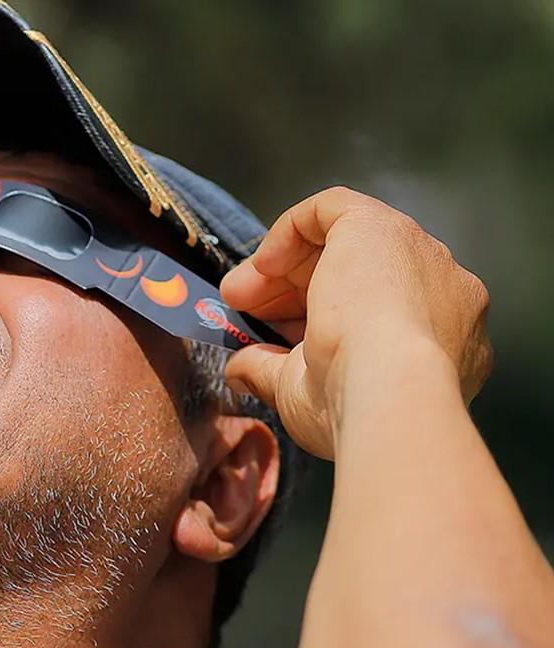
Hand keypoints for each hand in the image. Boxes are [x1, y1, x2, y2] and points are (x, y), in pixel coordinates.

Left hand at [219, 187, 491, 458]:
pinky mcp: (383, 227)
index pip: (372, 314)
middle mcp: (442, 293)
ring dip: (285, 267)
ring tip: (239, 293)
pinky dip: (289, 230)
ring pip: (346, 243)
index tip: (271, 335)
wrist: (387, 391)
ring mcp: (420, 255)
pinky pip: (332, 208)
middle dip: (294, 291)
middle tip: (245, 309)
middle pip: (360, 276)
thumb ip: (271, 372)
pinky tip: (262, 263)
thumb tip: (239, 370)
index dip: (314, 320)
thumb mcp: (303, 393)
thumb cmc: (355, 406)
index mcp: (440, 339)